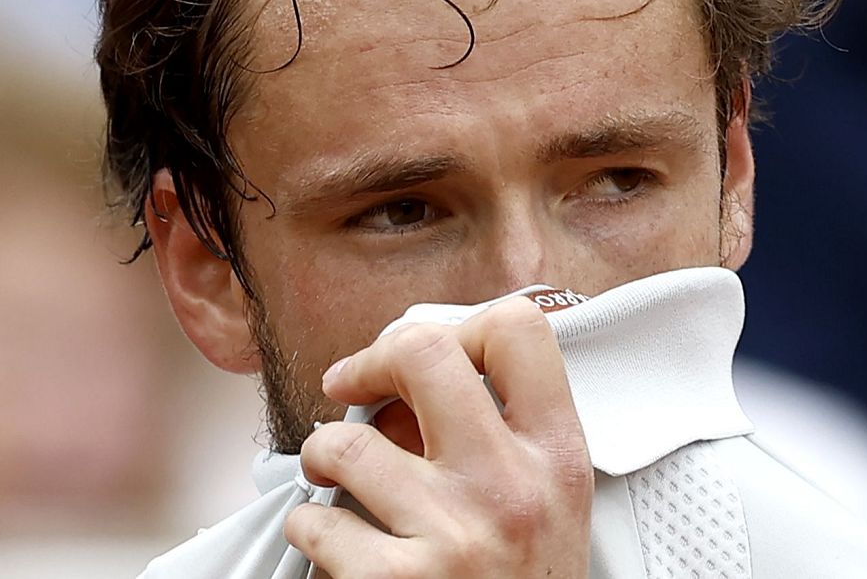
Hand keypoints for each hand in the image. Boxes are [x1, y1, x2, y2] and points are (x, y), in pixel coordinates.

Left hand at [284, 297, 593, 577]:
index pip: (520, 329)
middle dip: (370, 359)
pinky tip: (333, 542)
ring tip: (334, 477)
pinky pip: (316, 523)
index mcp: (557, 458)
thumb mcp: (552, 505)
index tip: (424, 352)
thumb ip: (510, 435)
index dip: (459, 323)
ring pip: (345, 443)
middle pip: (424, 351)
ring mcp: (452, 536)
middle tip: (351, 383)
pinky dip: (309, 530)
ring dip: (323, 456)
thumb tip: (423, 365)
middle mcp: (510, 488)